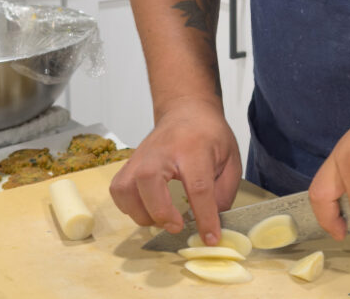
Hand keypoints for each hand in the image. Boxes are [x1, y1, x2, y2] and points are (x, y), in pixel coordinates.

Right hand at [109, 95, 241, 245]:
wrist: (186, 110)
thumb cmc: (209, 135)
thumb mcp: (231, 159)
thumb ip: (224, 193)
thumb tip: (211, 224)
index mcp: (194, 148)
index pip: (198, 186)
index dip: (204, 216)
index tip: (210, 238)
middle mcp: (163, 150)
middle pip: (150, 180)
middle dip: (161, 211)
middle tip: (177, 226)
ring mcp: (141, 156)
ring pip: (127, 188)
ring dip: (143, 213)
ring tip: (163, 219)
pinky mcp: (129, 163)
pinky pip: (118, 191)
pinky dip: (129, 206)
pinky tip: (147, 208)